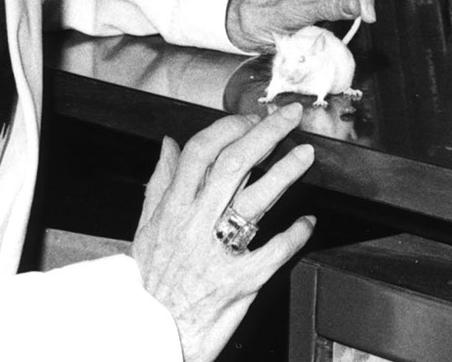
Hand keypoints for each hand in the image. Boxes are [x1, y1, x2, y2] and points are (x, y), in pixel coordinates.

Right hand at [133, 104, 315, 361]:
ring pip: (256, 200)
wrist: (153, 334)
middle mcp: (194, 226)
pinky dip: (294, 234)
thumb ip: (159, 184)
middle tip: (290, 118)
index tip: (250, 118)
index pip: (202, 152)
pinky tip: (307, 222)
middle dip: (266, 134)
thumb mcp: (144, 230)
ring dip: (285, 172)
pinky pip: (274, 252)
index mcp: (172, 210)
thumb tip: (168, 145)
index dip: (229, 128)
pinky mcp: (240, 281)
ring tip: (305, 155)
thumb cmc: (151, 285)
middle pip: (235, 165)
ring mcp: (218, 253)